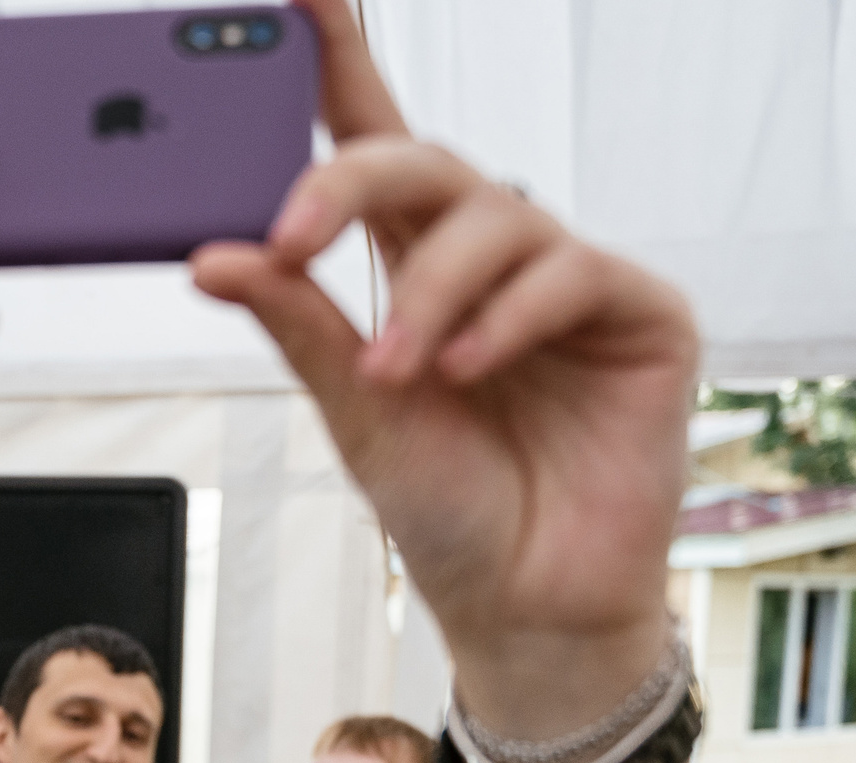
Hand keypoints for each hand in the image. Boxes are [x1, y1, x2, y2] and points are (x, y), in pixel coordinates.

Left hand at [191, 0, 695, 735]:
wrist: (528, 608)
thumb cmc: (447, 512)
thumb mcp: (351, 411)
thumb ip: (297, 324)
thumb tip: (214, 253)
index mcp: (413, 266)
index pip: (372, 142)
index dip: (335, 61)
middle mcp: (491, 258)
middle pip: (424, 162)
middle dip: (351, 180)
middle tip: (292, 233)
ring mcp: (570, 281)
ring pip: (492, 219)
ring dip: (428, 294)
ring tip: (397, 375)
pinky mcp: (641, 314)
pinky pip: (569, 273)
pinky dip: (506, 319)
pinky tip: (469, 370)